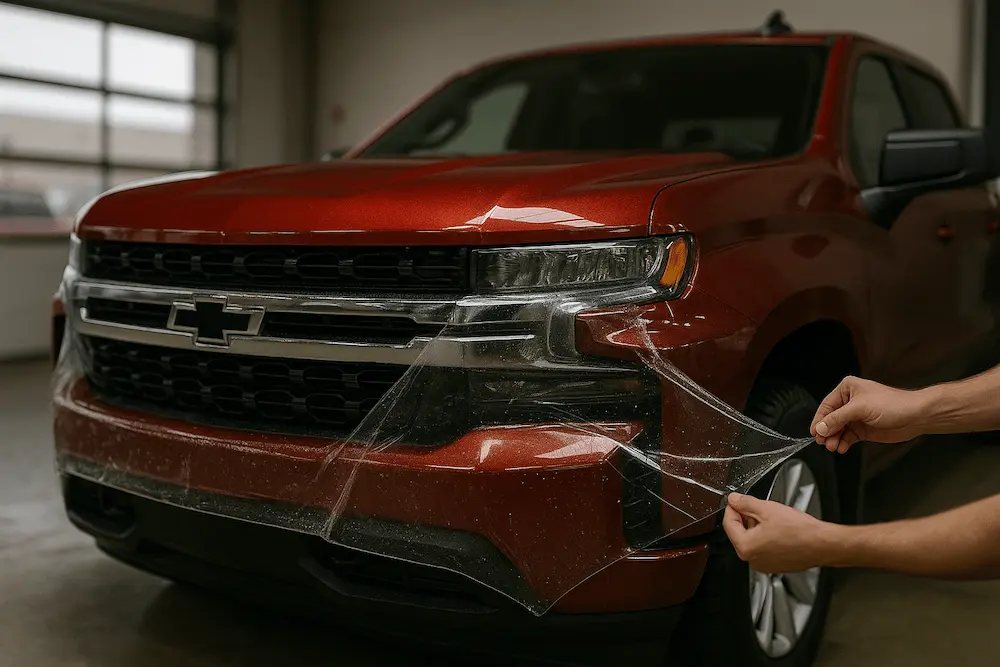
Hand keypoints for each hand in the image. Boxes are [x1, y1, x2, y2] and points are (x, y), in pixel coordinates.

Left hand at [723, 493, 834, 572]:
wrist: (822, 544)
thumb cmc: (799, 531)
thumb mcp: (767, 509)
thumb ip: (746, 503)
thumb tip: (734, 500)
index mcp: (746, 547)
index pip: (729, 524)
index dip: (732, 508)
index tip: (735, 501)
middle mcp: (753, 560)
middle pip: (740, 533)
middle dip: (745, 518)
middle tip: (753, 505)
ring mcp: (765, 565)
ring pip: (753, 541)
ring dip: (756, 527)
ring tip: (770, 516)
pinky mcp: (776, 565)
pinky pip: (765, 548)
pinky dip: (767, 537)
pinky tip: (778, 528)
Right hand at [810, 376, 927, 453]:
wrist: (916, 416)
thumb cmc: (892, 404)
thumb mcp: (860, 409)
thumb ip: (837, 419)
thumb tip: (820, 428)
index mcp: (847, 389)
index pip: (827, 406)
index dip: (819, 420)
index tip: (814, 432)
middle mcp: (850, 402)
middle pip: (831, 419)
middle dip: (827, 431)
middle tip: (824, 442)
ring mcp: (856, 417)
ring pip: (838, 430)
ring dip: (834, 439)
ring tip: (833, 447)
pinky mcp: (863, 429)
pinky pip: (848, 437)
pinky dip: (843, 443)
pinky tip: (842, 447)